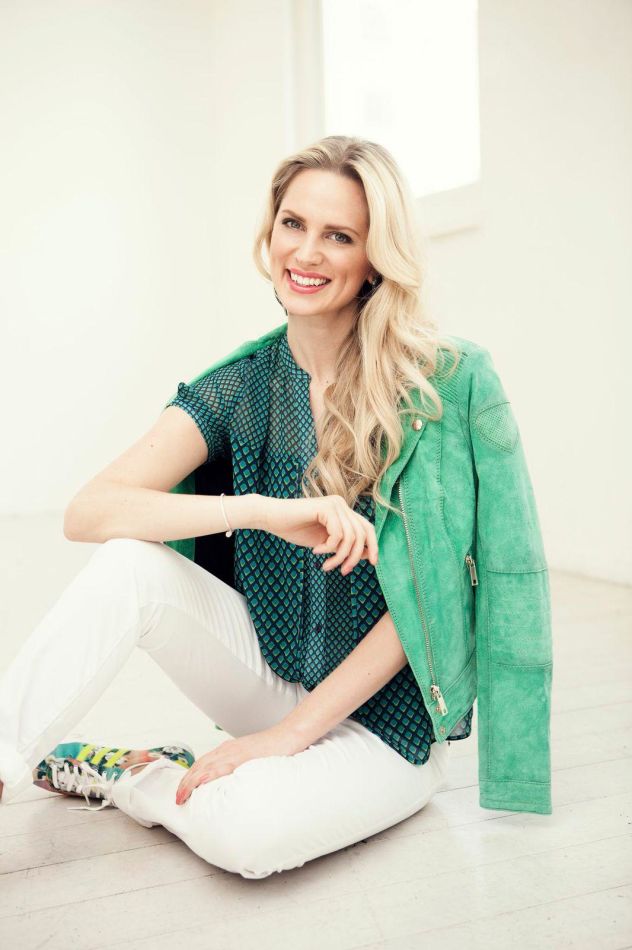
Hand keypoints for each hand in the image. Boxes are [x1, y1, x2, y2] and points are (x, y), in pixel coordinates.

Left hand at [175, 726, 303, 804]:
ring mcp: (233, 752)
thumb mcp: (252, 758)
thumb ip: (240, 767)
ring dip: (191, 782)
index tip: (183, 790)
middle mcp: (227, 749)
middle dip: (185, 782)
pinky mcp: (242, 757)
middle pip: (199, 765)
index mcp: (228, 750)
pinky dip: (207, 775)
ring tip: (182, 796)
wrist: (288, 735)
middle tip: (177, 798)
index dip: (190, 777)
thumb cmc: (274, 748)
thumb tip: (234, 783)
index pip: (203, 763)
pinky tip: (200, 783)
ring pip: (205, 766)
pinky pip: (220, 767)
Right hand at [261, 495, 378, 575]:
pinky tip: (316, 551)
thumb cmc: (295, 529)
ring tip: (326, 565)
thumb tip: (368, 555)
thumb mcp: (325, 543)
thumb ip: (344, 546)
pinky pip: (338, 534)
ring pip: (350, 537)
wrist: (271, 518)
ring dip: (339, 556)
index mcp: (343, 511)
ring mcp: (335, 504)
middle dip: (354, 557)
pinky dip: (329, 548)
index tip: (373, 564)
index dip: (373, 546)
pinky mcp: (326, 507)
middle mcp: (341, 504)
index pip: (367, 528)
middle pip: (362, 534)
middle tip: (343, 571)